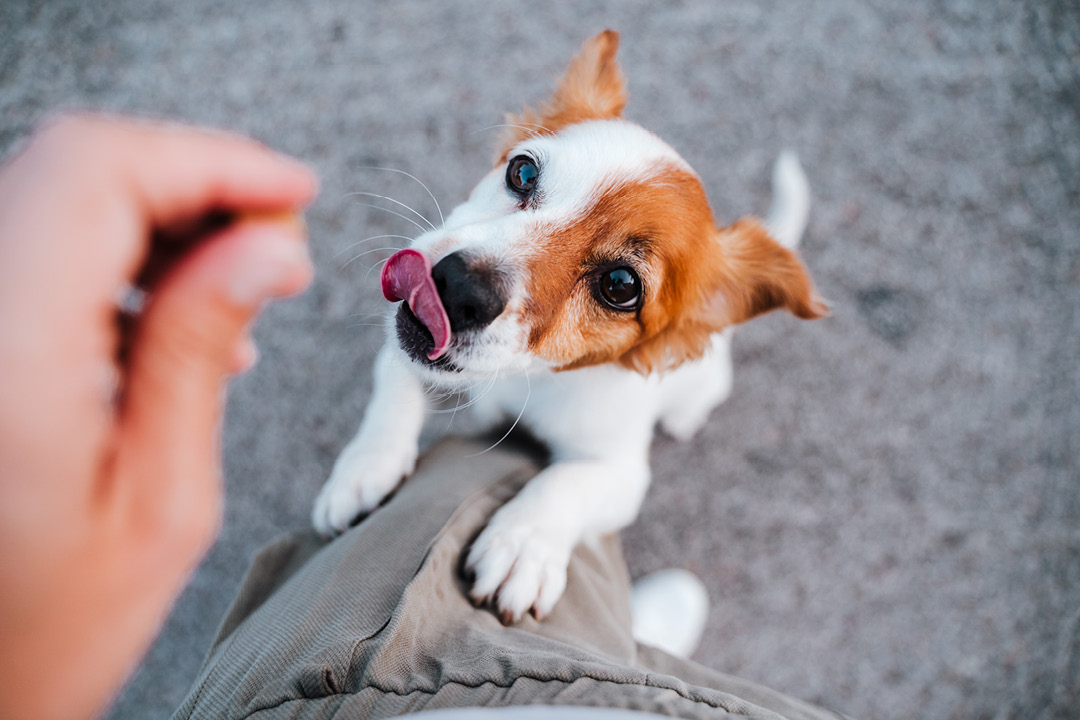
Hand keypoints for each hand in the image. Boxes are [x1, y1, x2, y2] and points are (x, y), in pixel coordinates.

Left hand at [0, 114, 316, 719]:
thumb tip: (267, 247)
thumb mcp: (161, 498)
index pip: (99, 174)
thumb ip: (198, 349)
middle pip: (74, 170)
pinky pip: (38, 251)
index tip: (293, 194)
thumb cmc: (43, 627)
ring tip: (240, 286)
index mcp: (7, 354)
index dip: (210, 160)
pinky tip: (172, 316)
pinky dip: (116, 255)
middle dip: (194, 184)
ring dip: (160, 218)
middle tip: (279, 243)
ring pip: (56, 199)